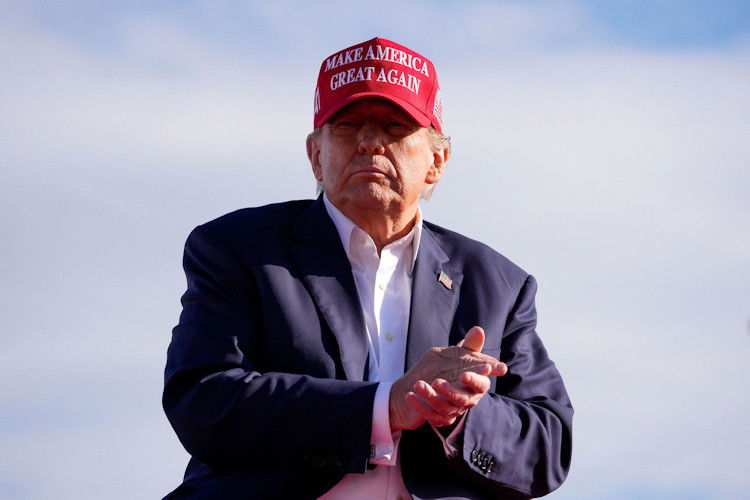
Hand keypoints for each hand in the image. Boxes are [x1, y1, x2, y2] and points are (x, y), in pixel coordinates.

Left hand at [389, 326, 506, 429]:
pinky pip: (431, 416)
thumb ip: (468, 345)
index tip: (466, 375)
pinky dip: (420, 406)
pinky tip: (409, 396)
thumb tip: (478, 329)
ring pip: (445, 408)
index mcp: (474, 384)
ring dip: (430, 396)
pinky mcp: (438, 418)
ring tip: (417, 384)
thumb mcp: (455, 354)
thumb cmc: (445, 367)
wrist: (419, 386)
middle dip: (451, 391)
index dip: (476, 379)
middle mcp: (466, 399)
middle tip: (436, 381)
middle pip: (464, 400)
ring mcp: (452, 410)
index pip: (481, 384)